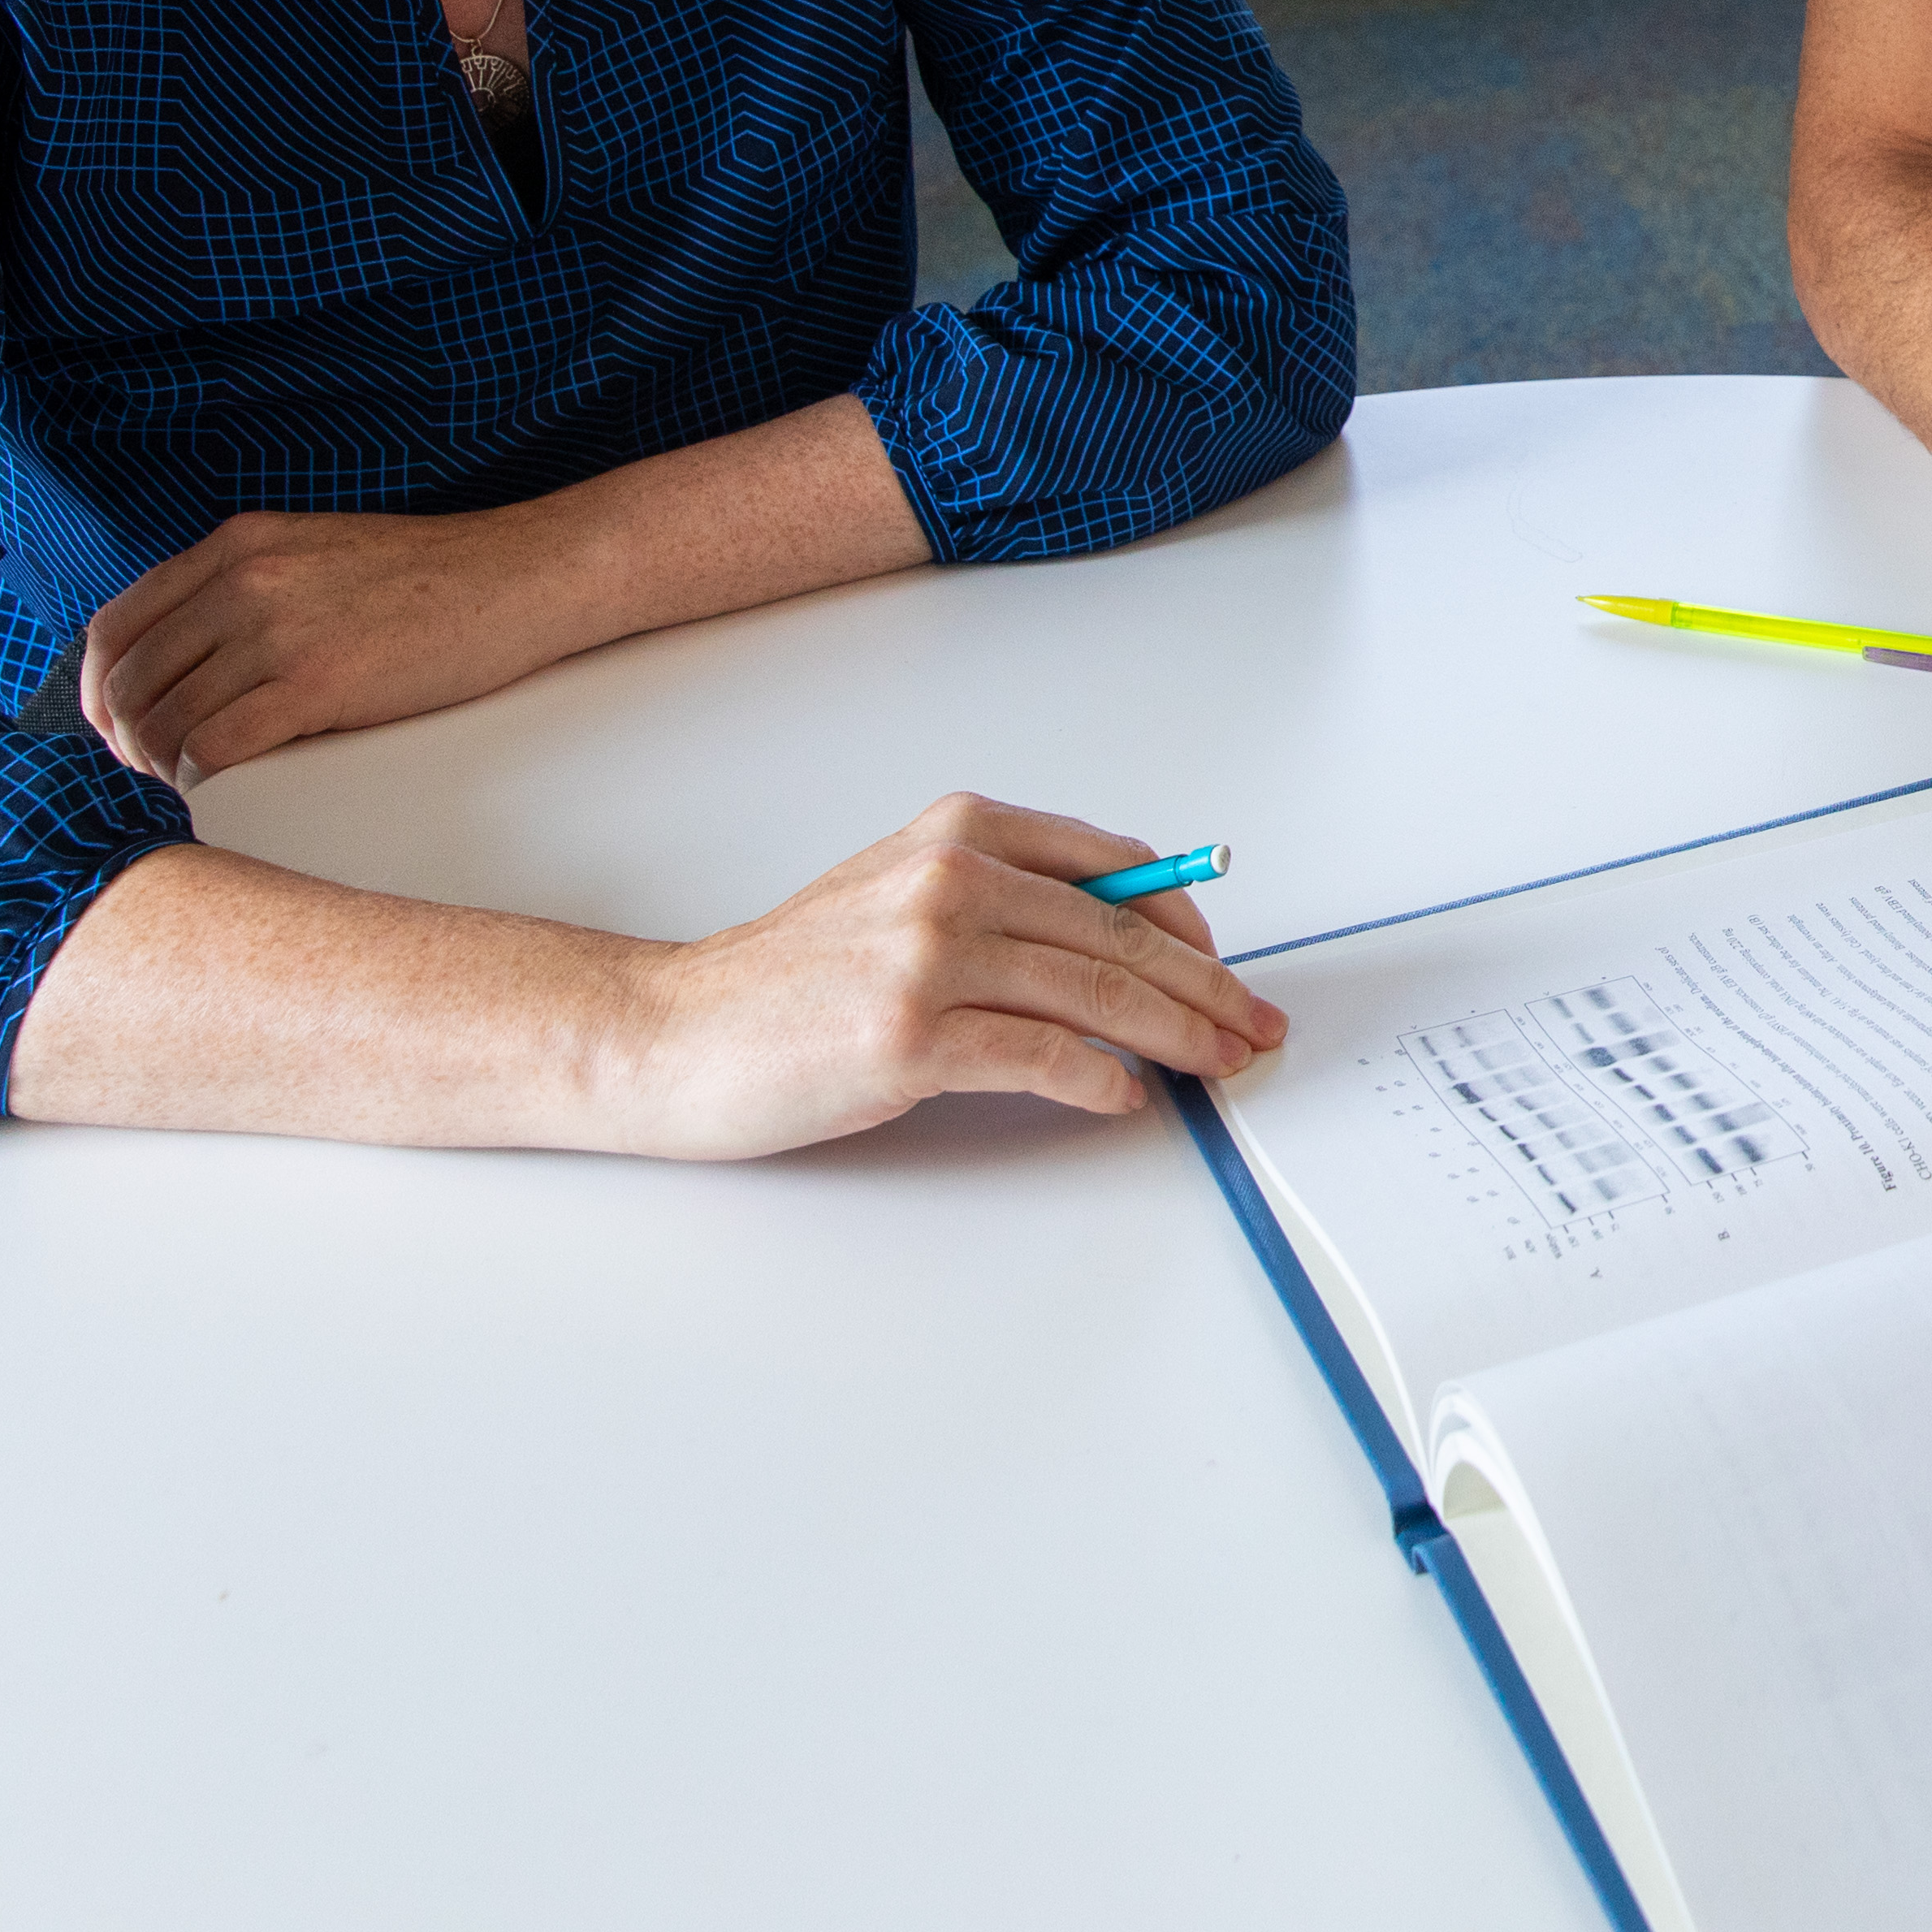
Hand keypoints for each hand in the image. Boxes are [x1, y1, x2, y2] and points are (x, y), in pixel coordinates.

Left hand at [86, 506, 588, 782]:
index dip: (98, 690)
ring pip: (167, 720)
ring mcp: (278, 630)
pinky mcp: (318, 682)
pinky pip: (218, 746)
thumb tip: (189, 657)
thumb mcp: (314, 553)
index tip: (115, 727)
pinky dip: (203, 777)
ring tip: (188, 783)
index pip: (116, 626)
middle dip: (125, 740)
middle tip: (150, 770)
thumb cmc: (429, 579)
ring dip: (163, 766)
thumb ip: (245, 587)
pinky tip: (222, 786)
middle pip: (131, 680)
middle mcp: (243, 580)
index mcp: (236, 546)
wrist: (519, 578)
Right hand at [592, 794, 1287, 1159]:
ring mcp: (930, 957)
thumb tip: (1129, 949)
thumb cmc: (792, 978)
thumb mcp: (904, 897)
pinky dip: (1101, 1083)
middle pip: (1124, 935)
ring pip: (1099, 995)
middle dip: (1208, 989)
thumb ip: (1008, 902)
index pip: (1118, 870)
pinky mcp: (911, 1037)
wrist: (676, 1033)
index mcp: (960, 833)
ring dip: (1179, 1038)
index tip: (1226, 970)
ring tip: (1219, 1066)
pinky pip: (1044, 1058)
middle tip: (1255, 1028)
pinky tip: (1124, 1098)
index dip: (1189, 925)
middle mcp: (951, 880)